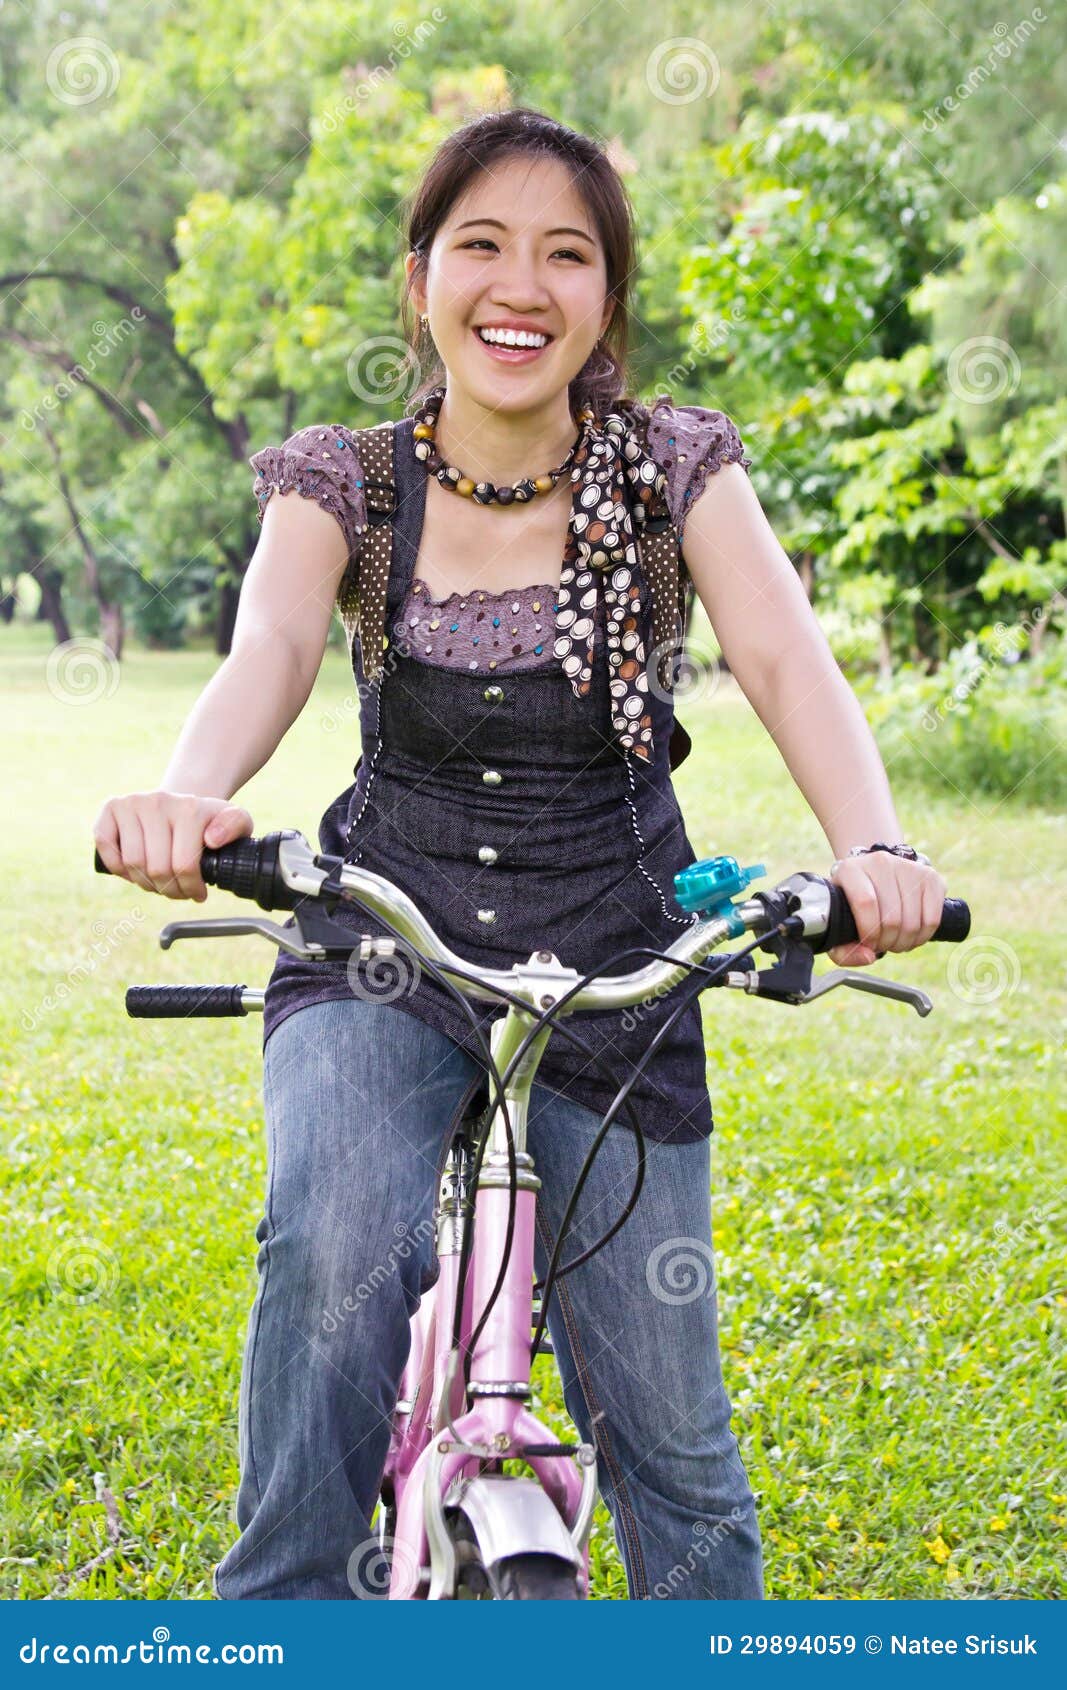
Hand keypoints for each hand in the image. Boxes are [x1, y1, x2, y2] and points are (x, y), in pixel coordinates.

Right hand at [92, 791, 253, 900]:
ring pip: (132, 863)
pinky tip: (135, 870)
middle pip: (157, 869)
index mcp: (189, 808)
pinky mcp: (111, 808)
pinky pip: (108, 849)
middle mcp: (157, 801)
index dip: (190, 889)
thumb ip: (236, 826)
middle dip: (169, 890)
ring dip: (146, 883)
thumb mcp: (236, 822)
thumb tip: (212, 839)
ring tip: (159, 882)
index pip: (184, 866)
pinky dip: (119, 869)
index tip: (197, 893)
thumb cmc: (208, 823)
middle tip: (178, 890)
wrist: (181, 805)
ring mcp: (131, 802)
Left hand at [827, 852, 946, 966]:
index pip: (865, 903)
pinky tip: (911, 936)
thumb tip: (869, 957)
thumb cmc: (853, 904)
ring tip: (894, 941)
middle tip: (881, 945)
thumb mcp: (838, 923)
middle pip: (892, 917)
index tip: (868, 944)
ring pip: (913, 922)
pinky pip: (932, 920)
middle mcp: (880, 863)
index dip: (869, 932)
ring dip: (904, 943)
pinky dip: (922, 937)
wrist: (875, 876)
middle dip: (887, 943)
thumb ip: (842, 950)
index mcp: (850, 870)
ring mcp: (908, 868)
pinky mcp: (930, 877)